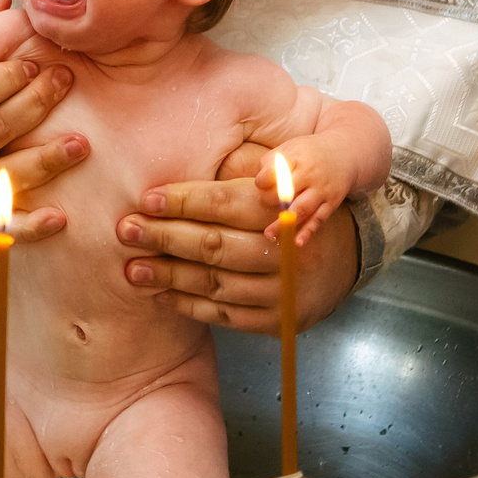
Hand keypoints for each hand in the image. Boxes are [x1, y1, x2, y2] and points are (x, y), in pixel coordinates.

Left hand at [119, 168, 359, 332]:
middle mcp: (286, 253)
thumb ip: (242, 167)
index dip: (183, 200)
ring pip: (216, 283)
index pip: (225, 203)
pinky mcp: (277, 321)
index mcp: (284, 210)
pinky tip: (160, 295)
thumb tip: (191, 155)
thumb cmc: (295, 209)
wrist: (351, 256)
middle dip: (165, 237)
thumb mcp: (280, 178)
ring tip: (132, 268)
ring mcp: (283, 292)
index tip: (146, 198)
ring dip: (169, 276)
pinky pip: (225, 316)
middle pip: (215, 245)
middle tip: (127, 230)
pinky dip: (189, 306)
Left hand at [267, 134, 358, 245]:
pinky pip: (318, 219)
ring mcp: (322, 190)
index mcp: (297, 158)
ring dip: (284, 224)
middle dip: (269, 200)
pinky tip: (297, 242)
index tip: (260, 184)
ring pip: (301, 209)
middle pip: (284, 193)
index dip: (262, 181)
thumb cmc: (310, 153)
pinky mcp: (331, 202)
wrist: (345, 154)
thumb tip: (260, 182)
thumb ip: (271, 160)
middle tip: (265, 202)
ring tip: (269, 235)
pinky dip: (308, 232)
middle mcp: (310, 174)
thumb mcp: (291, 147)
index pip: (272, 173)